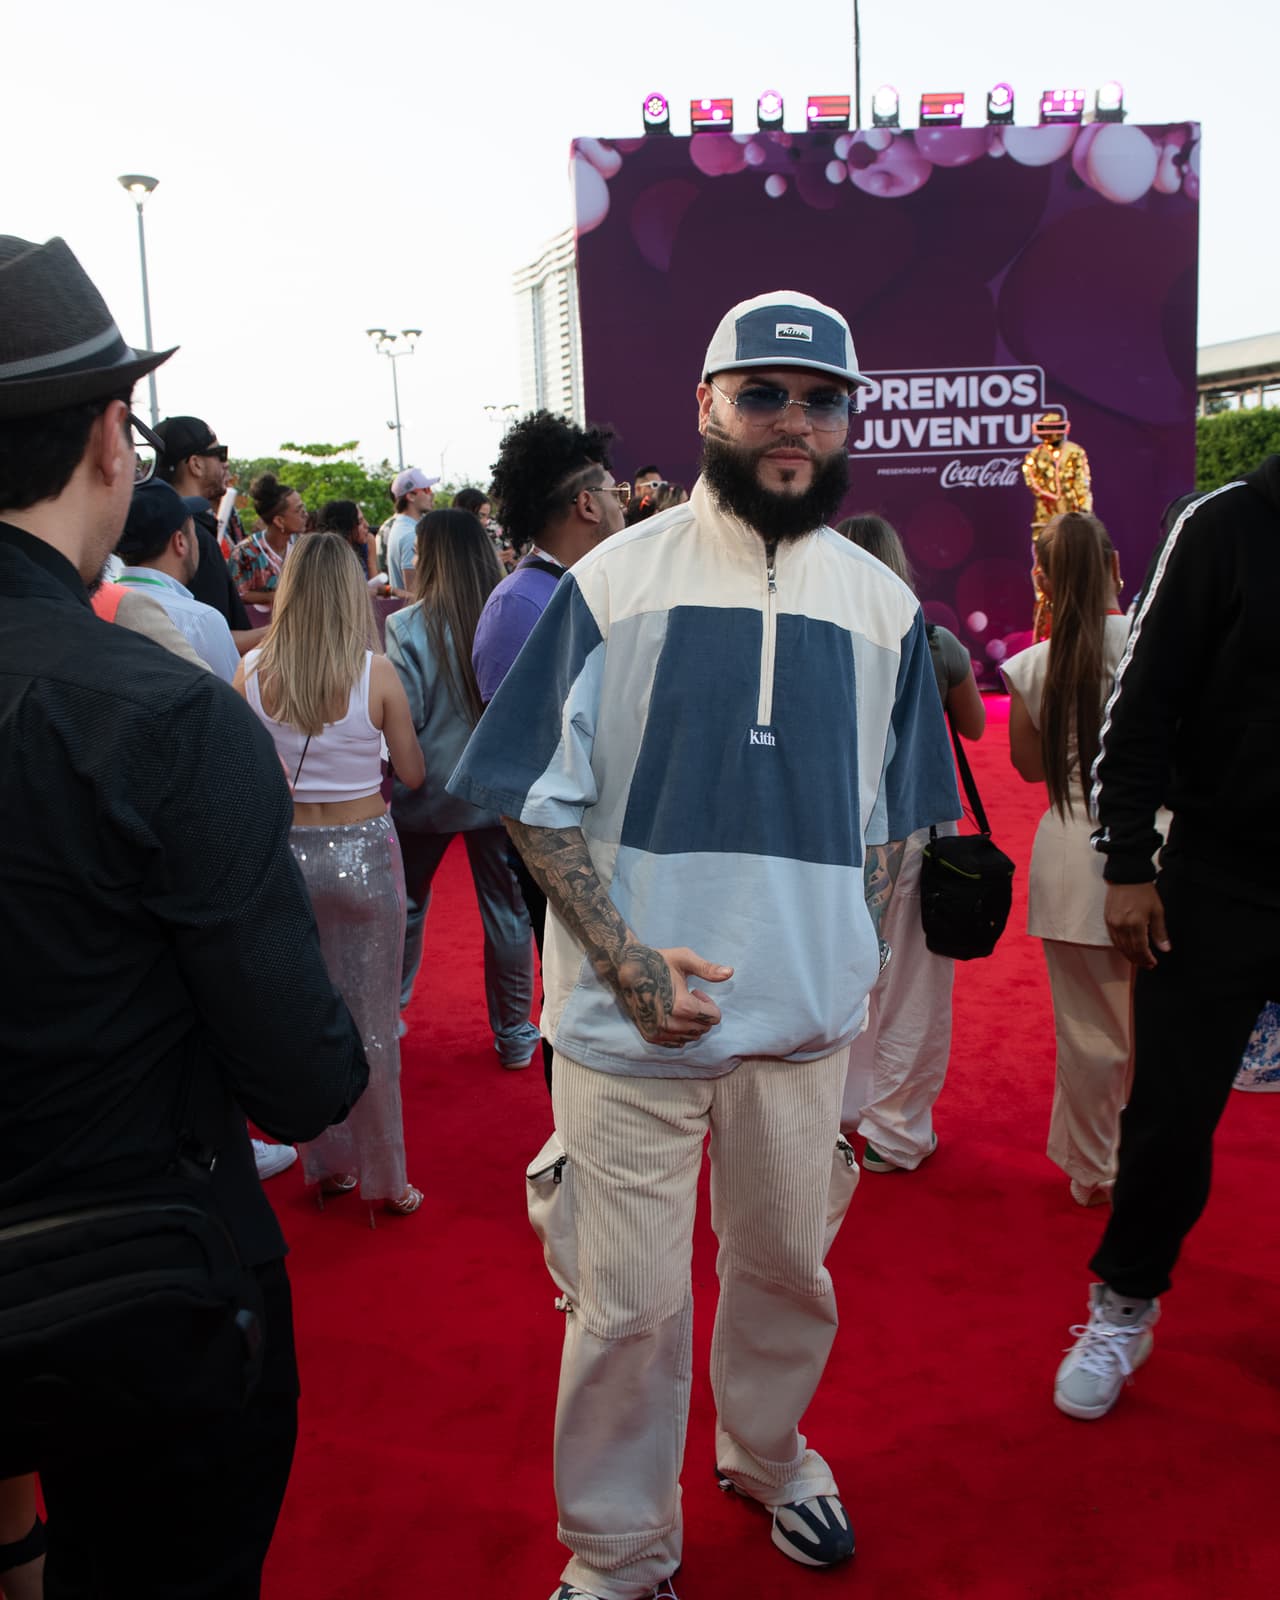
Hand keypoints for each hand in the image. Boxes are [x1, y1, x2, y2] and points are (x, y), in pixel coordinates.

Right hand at [613, 944, 732, 1047]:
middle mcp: (671, 1024)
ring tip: (675, 1004)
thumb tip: (730, 972)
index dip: (708, 1003)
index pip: (714, 1018)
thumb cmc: (657, 961)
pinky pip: (676, 1042)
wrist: (625, 969)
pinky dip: (678, 1031)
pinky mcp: (650, 1036)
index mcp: (682, 1007)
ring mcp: (659, 1032)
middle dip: (700, 1013)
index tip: (695, 991)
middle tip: (686, 996)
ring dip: (689, 1022)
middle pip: (703, 1029)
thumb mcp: (684, 959)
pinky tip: (668, 1013)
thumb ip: (708, 969)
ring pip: (691, 1037)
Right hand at [1105, 882, 1169, 969]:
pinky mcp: (1107, 919)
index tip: (1153, 963)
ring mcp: (1113, 923)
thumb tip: (1165, 949)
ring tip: (1138, 960)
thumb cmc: (1144, 892)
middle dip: (1139, 959)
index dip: (1147, 958)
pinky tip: (1127, 949)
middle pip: (1129, 950)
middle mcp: (1122, 926)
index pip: (1141, 948)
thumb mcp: (1157, 910)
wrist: (1127, 876)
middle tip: (1147, 965)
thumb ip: (1160, 931)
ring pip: (1120, 946)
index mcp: (1136, 924)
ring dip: (1129, 955)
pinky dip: (1120, 947)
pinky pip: (1113, 939)